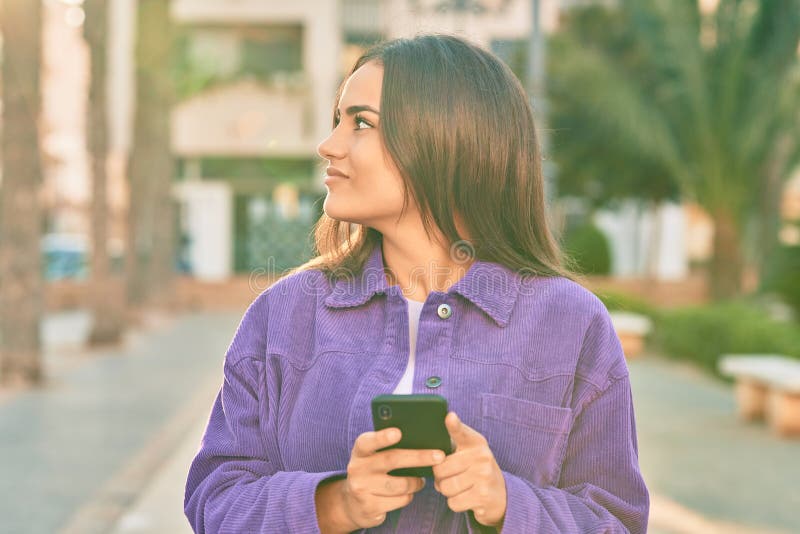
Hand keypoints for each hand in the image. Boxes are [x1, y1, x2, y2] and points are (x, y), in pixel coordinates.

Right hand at [337, 428, 444, 529]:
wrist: (353, 503)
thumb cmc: (373, 472)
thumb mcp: (373, 457)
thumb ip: (388, 447)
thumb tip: (422, 438)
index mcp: (360, 451)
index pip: (368, 441)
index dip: (382, 437)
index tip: (398, 432)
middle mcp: (357, 469)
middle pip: (392, 460)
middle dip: (419, 457)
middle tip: (439, 456)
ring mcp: (362, 489)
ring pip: (400, 484)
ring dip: (415, 483)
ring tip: (421, 481)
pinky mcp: (369, 507)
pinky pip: (400, 500)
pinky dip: (408, 496)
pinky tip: (407, 493)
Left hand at [432, 412, 506, 527]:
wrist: (502, 494)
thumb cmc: (476, 470)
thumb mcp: (469, 452)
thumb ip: (452, 442)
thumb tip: (436, 438)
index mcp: (475, 442)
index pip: (461, 432)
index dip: (454, 425)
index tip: (450, 417)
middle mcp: (481, 456)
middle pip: (441, 468)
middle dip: (439, 477)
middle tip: (450, 477)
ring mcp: (484, 476)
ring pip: (445, 487)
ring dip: (447, 491)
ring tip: (458, 487)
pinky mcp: (483, 496)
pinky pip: (453, 502)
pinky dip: (455, 503)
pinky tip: (466, 498)